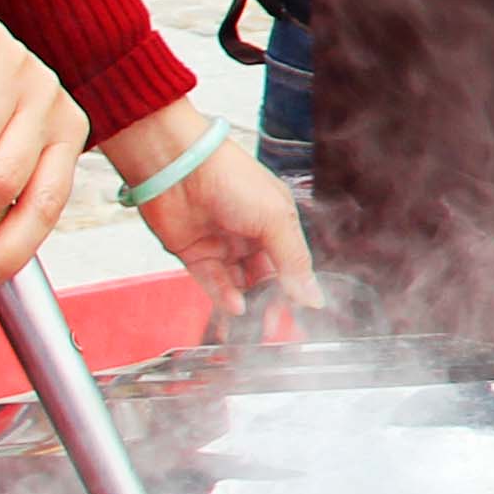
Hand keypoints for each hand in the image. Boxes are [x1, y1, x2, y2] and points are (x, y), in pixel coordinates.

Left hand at [103, 107, 314, 315]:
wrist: (178, 167)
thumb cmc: (230, 178)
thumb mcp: (275, 219)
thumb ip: (294, 261)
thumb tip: (314, 297)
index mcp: (275, 220)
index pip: (290, 262)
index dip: (296, 287)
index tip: (302, 312)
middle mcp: (249, 234)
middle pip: (264, 277)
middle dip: (271, 302)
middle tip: (274, 326)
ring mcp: (221, 244)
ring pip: (238, 284)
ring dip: (246, 304)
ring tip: (253, 324)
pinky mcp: (194, 254)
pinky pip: (213, 282)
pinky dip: (224, 296)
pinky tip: (235, 306)